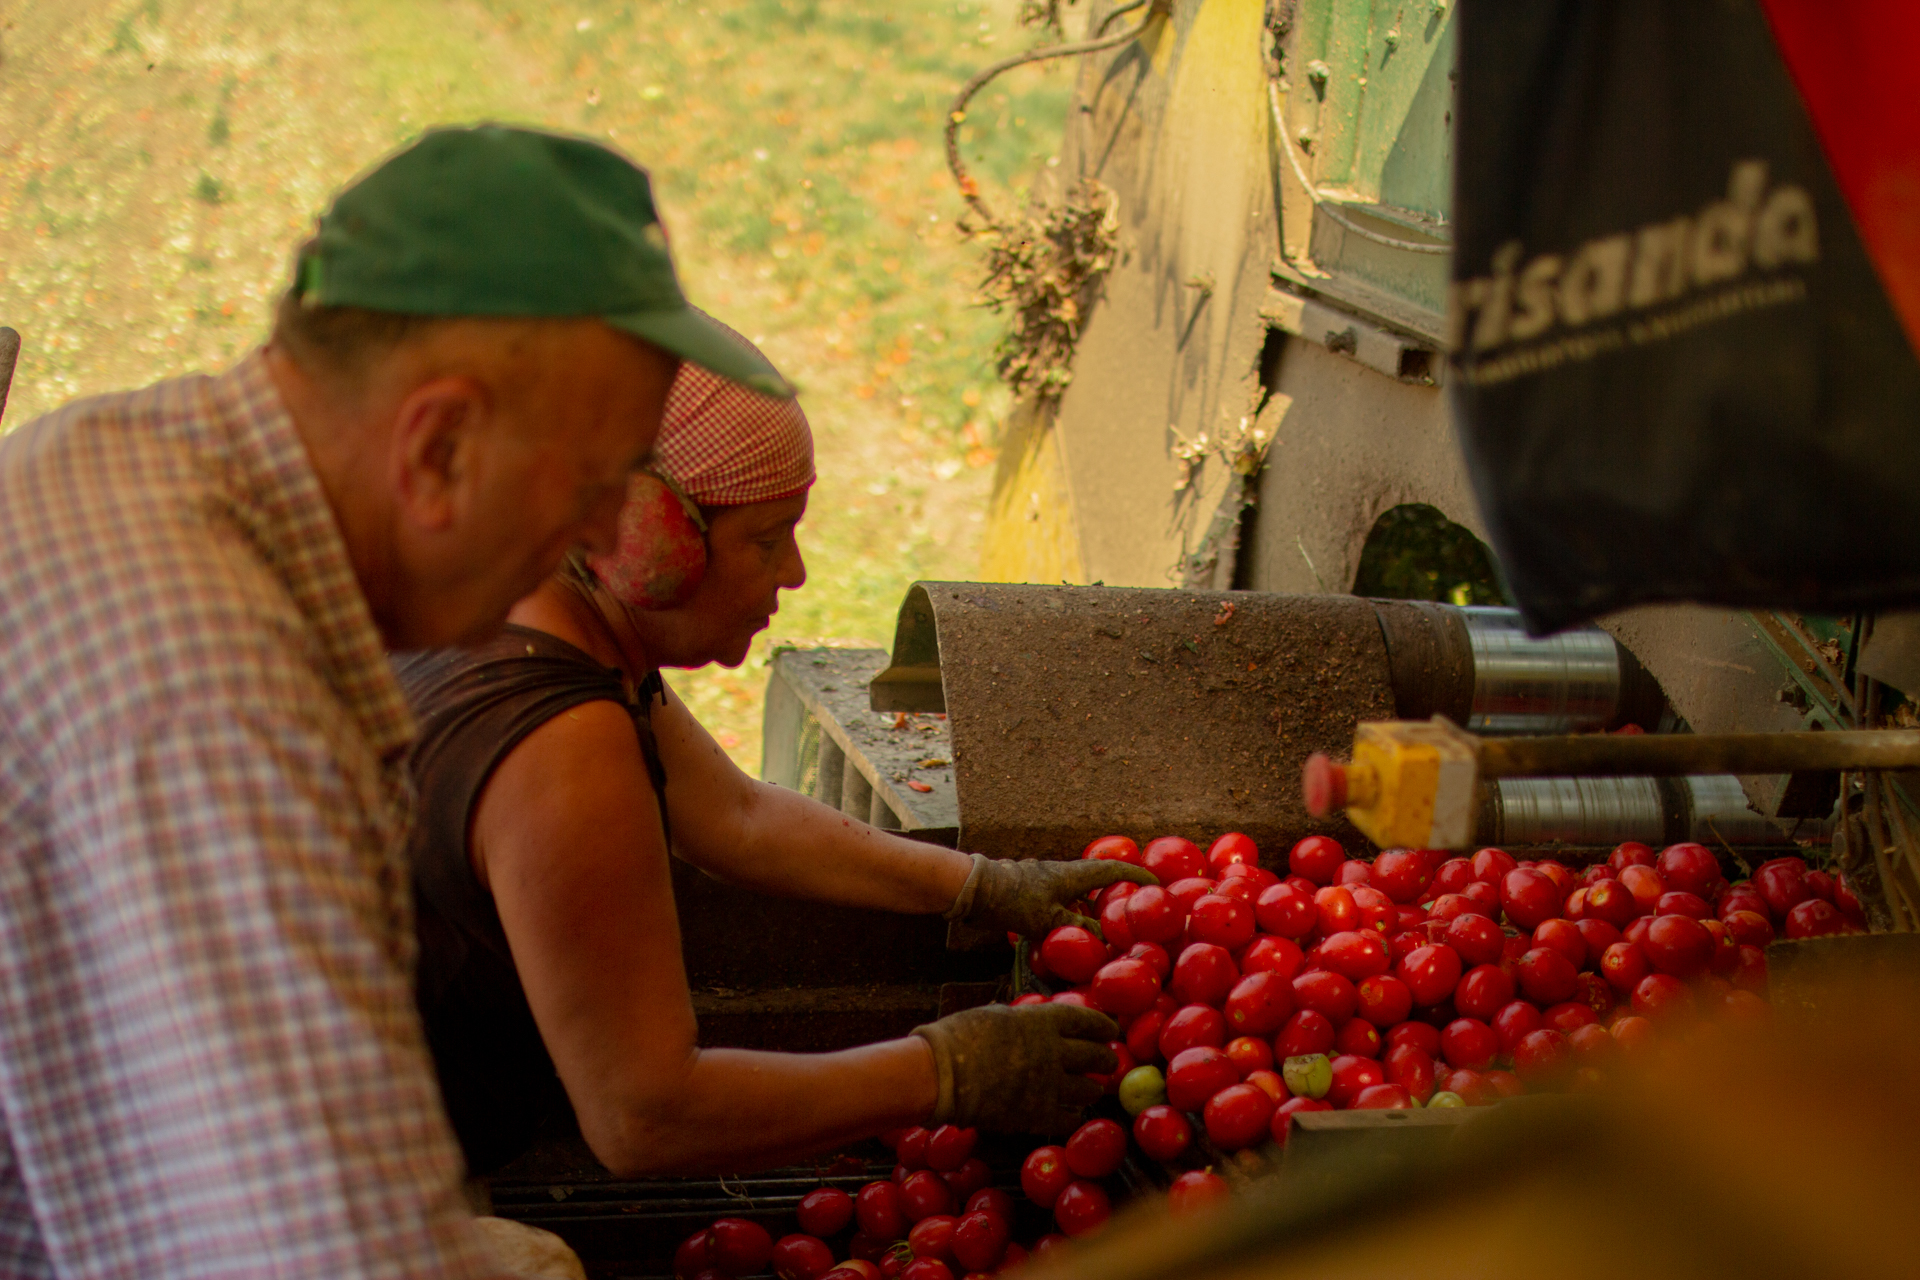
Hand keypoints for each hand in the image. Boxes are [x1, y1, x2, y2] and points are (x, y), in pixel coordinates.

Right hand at [913, 1002, 1118, 1132]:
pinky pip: (1070, 1119)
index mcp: (1043, 1021)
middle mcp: (1054, 1051)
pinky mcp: (1039, 1115)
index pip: (1086, 1021)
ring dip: (1093, 1089)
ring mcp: (1050, 1085)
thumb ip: (1019, 1019)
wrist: (944, 1074)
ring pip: (1088, 1089)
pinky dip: (1074, 1117)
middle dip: (1106, 1060)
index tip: (1111, 1031)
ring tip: (1093, 1090)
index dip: (1102, 1027)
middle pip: (1094, 1056)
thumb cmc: (959, 1036)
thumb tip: (1025, 1019)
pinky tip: (1072, 1116)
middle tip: (1109, 1063)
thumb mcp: (993, 1015)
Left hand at [944, 852, 1157, 937]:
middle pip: (1097, 879)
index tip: (1156, 882)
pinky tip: (1069, 927)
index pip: (1113, 870)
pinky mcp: (1031, 889)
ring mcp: (1045, 879)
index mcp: (1072, 874)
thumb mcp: (1050, 921)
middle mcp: (1061, 872)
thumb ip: (1079, 930)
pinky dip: (1071, 909)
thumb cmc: (1014, 901)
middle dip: (1116, 890)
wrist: (974, 889)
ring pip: (1077, 890)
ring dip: (1091, 903)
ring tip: (1103, 923)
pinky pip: (1060, 898)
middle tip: (1132, 906)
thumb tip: (1106, 943)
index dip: (1136, 876)